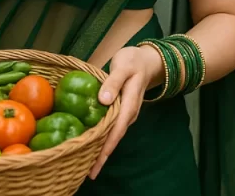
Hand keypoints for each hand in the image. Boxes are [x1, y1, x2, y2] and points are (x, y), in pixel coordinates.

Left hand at [88, 45, 161, 179]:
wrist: (146, 61)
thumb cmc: (133, 62)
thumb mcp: (123, 66)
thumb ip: (113, 82)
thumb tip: (104, 100)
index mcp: (129, 104)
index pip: (117, 130)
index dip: (107, 147)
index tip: (97, 162)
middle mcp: (129, 113)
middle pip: (115, 138)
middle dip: (103, 156)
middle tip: (88, 173)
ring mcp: (125, 114)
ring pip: (113, 135)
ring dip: (102, 149)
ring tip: (87, 164)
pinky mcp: (121, 111)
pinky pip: (111, 128)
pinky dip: (102, 137)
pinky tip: (91, 143)